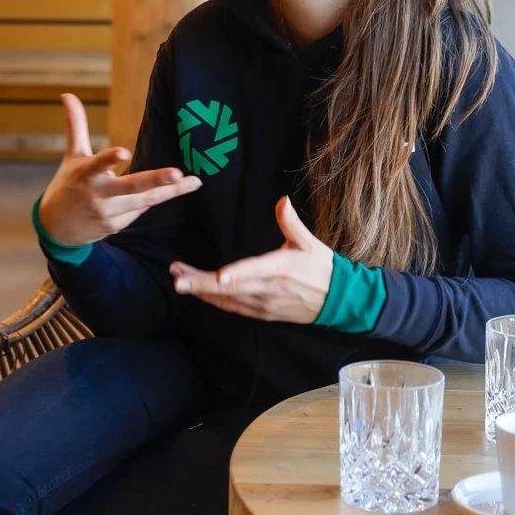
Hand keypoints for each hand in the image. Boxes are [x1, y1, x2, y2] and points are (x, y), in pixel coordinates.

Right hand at [36, 94, 202, 246]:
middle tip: (177, 173)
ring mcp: (108, 213)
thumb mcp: (73, 155)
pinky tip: (172, 190)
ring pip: (144, 201)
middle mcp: (98, 195)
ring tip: (193, 182)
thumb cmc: (68, 184)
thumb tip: (67, 93)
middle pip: (130, 187)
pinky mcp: (116, 226)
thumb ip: (76, 125)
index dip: (110, 159)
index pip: (97, 164)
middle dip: (154, 181)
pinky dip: (155, 198)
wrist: (56, 228)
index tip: (124, 152)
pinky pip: (141, 209)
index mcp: (85, 174)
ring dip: (170, 192)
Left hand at [171, 196, 333, 323]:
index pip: (255, 271)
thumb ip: (290, 222)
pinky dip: (214, 301)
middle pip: (231, 288)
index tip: (218, 276)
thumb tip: (282, 200)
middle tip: (176, 276)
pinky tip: (197, 292)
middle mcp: (269, 289)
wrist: (338, 300)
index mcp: (280, 268)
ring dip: (201, 291)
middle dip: (201, 283)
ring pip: (227, 300)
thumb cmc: (322, 267)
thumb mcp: (309, 242)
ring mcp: (264, 304)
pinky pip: (233, 308)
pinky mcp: (262, 313)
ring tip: (178, 280)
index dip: (236, 274)